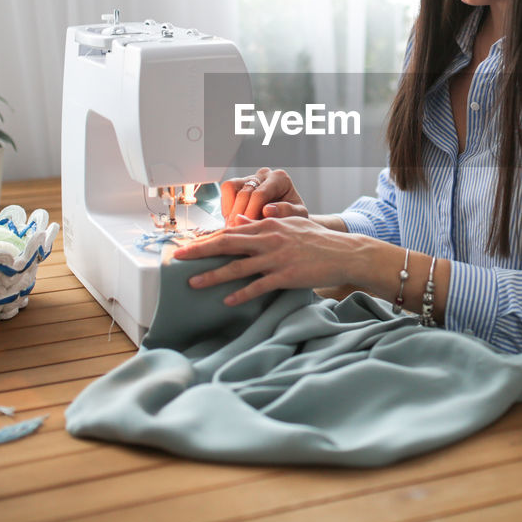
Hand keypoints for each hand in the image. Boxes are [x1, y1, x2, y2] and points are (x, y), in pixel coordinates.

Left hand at [173, 214, 370, 305]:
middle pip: (227, 245)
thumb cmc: (315, 240)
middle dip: (200, 251)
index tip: (188, 244)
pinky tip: (227, 300)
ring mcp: (276, 258)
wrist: (343, 253)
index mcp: (267, 226)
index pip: (230, 232)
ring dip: (213, 275)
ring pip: (237, 267)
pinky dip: (242, 294)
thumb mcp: (287, 225)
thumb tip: (235, 221)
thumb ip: (259, 223)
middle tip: (178, 257)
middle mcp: (268, 239)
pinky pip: (259, 286)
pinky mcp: (286, 275)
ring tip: (193, 283)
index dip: (206, 238)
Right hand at [219, 168, 307, 224]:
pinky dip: (226, 207)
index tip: (248, 227)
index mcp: (280, 179)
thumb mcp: (297, 217)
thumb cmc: (292, 216)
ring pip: (231, 188)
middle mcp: (264, 174)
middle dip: (240, 214)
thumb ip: (287, 212)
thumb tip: (268, 210)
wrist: (286, 220)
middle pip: (245, 193)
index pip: (260, 194)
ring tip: (235, 228)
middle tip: (239, 232)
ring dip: (231, 211)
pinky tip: (233, 221)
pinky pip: (226, 190)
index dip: (251, 212)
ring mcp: (250, 177)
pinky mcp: (238, 183)